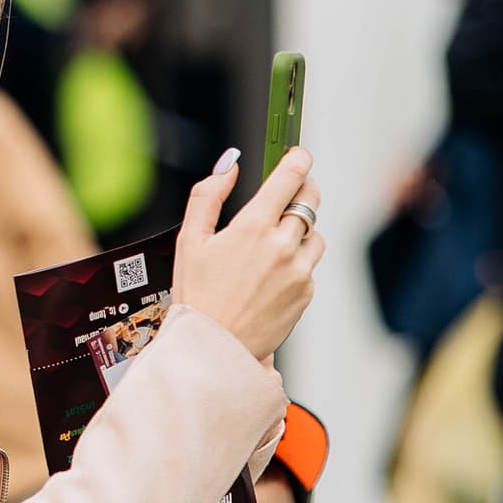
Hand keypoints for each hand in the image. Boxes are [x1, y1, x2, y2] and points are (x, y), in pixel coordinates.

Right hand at [173, 146, 324, 360]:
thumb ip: (208, 195)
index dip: (297, 158)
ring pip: (314, 234)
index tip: (297, 154)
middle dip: (301, 190)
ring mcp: (299, 271)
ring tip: (271, 245)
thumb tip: (229, 165)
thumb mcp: (189, 239)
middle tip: (289, 192)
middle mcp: (282, 246)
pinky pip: (309, 266)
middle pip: (310, 200)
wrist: (213, 349)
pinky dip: (296, 263)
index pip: (290, 176)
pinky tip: (269, 276)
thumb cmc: (196, 296)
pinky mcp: (306, 293)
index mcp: (253, 227)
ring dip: (300, 230)